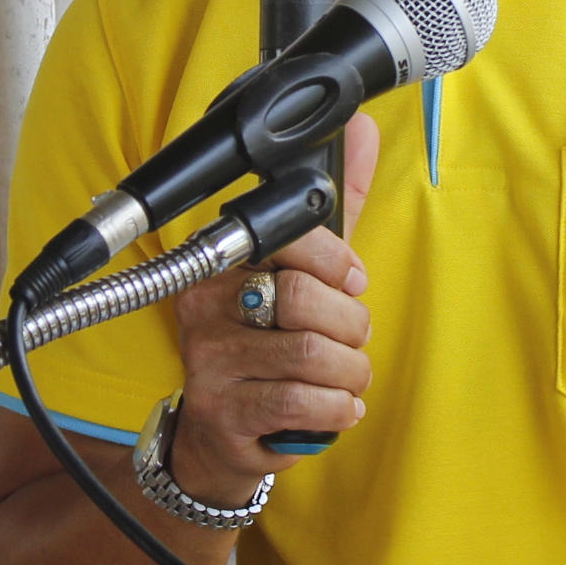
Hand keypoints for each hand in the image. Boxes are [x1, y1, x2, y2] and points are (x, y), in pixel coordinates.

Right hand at [158, 113, 379, 507]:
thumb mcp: (300, 273)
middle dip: (351, 325)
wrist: (220, 435)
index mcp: (220, 263)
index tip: (354, 283)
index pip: (284, 240)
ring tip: (347, 378)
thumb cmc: (267, 344)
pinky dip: (337, 407)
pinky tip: (337, 406)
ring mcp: (207, 361)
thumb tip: (362, 129)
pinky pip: (301, 402)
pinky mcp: (223, 412)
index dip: (336, 263)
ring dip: (349, 371)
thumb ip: (336, 209)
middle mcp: (203, 306)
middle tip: (353, 340)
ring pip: (309, 355)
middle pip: (301, 299)